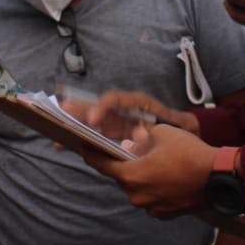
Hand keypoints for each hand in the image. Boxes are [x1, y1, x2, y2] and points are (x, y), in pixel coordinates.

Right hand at [61, 90, 198, 139]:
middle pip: (98, 107)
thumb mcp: (170, 127)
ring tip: (58, 134)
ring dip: (76, 125)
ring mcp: (119, 119)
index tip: (94, 121)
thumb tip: (136, 139)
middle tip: (61, 113)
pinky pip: (96, 133)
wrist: (187, 132)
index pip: (115, 100)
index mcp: (137, 103)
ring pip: (93, 121)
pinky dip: (82, 138)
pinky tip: (67, 144)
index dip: (102, 108)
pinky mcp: (116, 131)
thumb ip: (152, 131)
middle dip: (79, 111)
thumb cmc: (180, 128)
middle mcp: (125, 109)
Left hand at [83, 125, 216, 218]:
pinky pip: (152, 198)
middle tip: (132, 151)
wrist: (219, 178)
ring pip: (138, 188)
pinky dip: (155, 188)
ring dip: (142, 177)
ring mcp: (151, 208)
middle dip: (124, 164)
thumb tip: (132, 146)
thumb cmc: (190, 153)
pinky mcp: (165, 214)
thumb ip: (141, 140)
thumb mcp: (162, 134)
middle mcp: (137, 196)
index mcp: (131, 176)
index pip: (102, 165)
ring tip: (157, 163)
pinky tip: (168, 177)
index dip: (92, 155)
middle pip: (122, 177)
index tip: (84, 147)